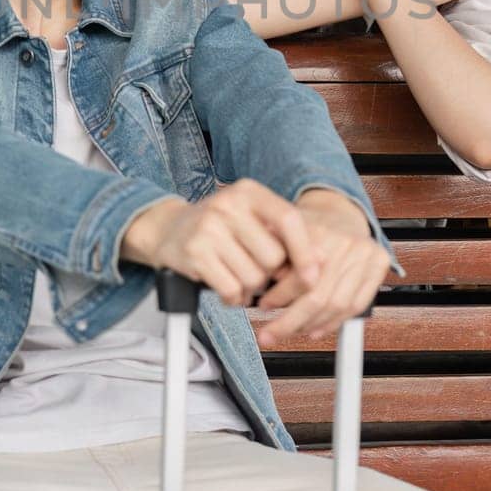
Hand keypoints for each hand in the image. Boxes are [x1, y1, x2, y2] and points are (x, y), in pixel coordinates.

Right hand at [120, 180, 321, 306]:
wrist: (167, 229)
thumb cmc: (219, 227)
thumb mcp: (249, 216)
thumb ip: (282, 234)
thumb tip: (323, 260)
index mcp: (248, 192)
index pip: (288, 220)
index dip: (305, 251)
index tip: (313, 275)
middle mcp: (228, 205)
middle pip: (273, 257)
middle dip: (270, 274)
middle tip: (256, 270)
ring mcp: (209, 229)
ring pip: (253, 278)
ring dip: (250, 289)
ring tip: (237, 277)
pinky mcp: (195, 254)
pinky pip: (231, 290)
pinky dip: (234, 298)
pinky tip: (226, 288)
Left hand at [257, 189, 390, 343]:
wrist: (339, 212)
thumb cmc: (308, 226)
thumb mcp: (283, 230)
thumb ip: (270, 253)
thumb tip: (256, 279)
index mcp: (320, 232)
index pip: (300, 277)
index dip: (279, 296)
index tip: (263, 306)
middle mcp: (346, 242)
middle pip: (319, 297)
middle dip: (290, 322)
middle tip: (269, 334)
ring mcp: (366, 254)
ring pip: (338, 306)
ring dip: (311, 325)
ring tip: (291, 331)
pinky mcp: (379, 264)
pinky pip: (357, 305)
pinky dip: (334, 323)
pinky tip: (315, 329)